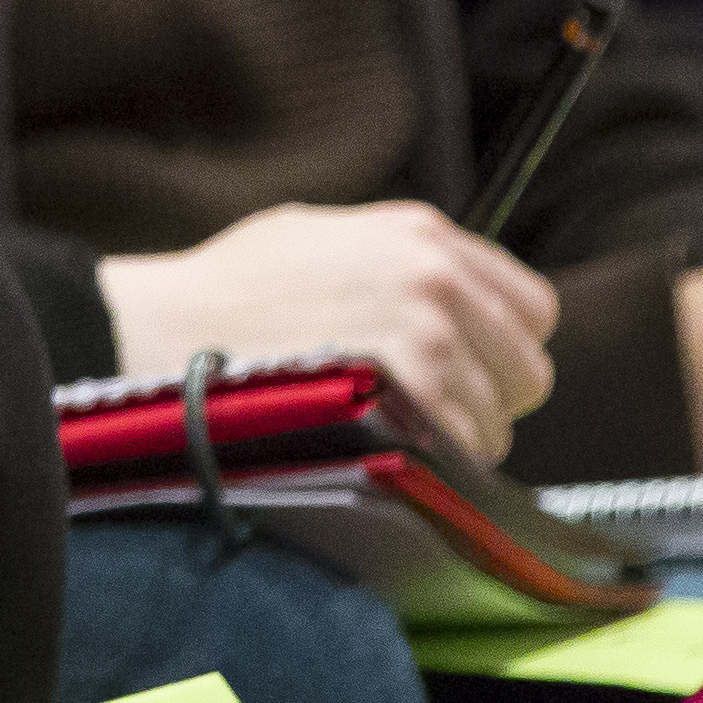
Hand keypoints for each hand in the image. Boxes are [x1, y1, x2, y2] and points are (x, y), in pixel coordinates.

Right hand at [97, 201, 560, 461]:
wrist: (168, 335)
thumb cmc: (229, 291)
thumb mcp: (324, 234)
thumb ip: (403, 258)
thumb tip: (455, 295)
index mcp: (424, 236)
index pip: (534, 308)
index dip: (504, 345)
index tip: (473, 365)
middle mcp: (439, 284)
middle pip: (528, 373)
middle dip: (488, 397)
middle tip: (427, 408)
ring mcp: (427, 347)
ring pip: (496, 427)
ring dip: (454, 440)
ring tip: (384, 427)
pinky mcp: (408, 407)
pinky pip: (461, 461)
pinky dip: (432, 468)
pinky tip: (379, 448)